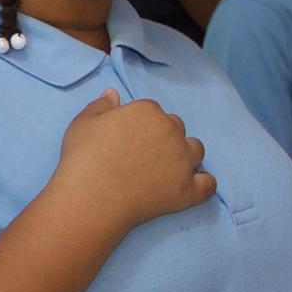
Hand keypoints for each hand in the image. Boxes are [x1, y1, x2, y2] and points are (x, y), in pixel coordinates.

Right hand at [44, 92, 211, 236]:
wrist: (91, 198)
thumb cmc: (83, 159)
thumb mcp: (83, 124)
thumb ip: (101, 106)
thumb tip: (113, 93)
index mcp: (148, 111)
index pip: (153, 112)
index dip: (141, 125)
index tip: (129, 140)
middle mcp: (171, 131)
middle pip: (176, 128)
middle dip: (164, 138)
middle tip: (143, 156)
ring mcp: (183, 161)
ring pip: (196, 150)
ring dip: (185, 155)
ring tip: (166, 169)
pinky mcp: (188, 190)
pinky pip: (208, 184)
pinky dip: (202, 184)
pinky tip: (191, 186)